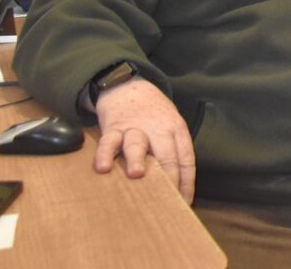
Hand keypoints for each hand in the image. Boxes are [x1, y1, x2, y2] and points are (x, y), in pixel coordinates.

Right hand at [93, 78, 195, 201]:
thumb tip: (176, 190)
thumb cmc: (153, 115)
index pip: (186, 159)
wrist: (128, 87)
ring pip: (138, 144)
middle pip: (167, 154)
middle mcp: (158, 129)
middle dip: (168, 176)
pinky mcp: (113, 128)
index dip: (186, 182)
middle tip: (167, 198)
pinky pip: (109, 142)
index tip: (184, 204)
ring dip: (137, 159)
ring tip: (137, 174)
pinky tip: (103, 167)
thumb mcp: (170, 126)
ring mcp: (135, 128)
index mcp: (176, 130)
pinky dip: (106, 154)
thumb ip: (172, 151)